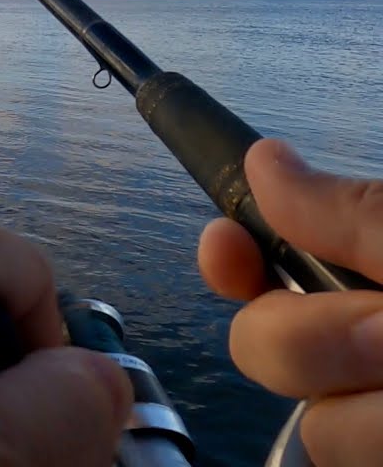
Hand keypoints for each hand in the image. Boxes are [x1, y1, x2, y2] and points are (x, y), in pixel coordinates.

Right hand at [199, 139, 382, 466]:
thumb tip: (262, 158)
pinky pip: (336, 460)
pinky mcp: (368, 461)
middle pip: (267, 347)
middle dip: (319, 341)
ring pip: (317, 427)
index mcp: (370, 283)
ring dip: (372, 416)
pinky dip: (376, 446)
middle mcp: (367, 351)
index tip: (227, 243)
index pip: (269, 265)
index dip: (234, 254)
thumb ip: (354, 214)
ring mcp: (372, 421)